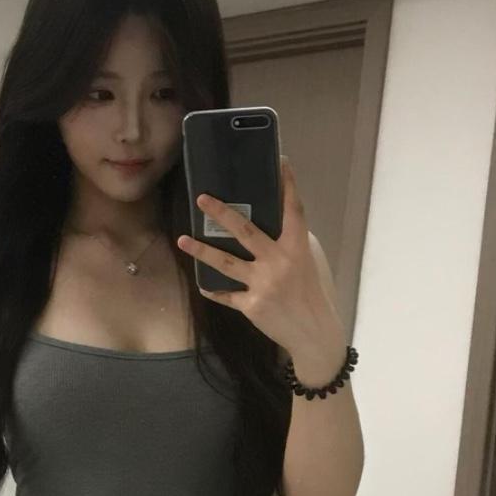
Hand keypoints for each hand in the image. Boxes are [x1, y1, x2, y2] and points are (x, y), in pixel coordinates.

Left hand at [177, 156, 345, 364]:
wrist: (313, 333)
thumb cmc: (312, 294)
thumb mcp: (309, 263)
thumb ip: (291, 243)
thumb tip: (272, 224)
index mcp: (297, 248)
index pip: (293, 210)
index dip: (288, 186)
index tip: (282, 162)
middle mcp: (278, 262)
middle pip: (245, 231)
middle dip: (221, 213)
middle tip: (202, 199)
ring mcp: (262, 284)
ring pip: (225, 262)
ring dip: (201, 250)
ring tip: (182, 240)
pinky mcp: (251, 305)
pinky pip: (227, 295)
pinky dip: (215, 290)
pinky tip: (203, 284)